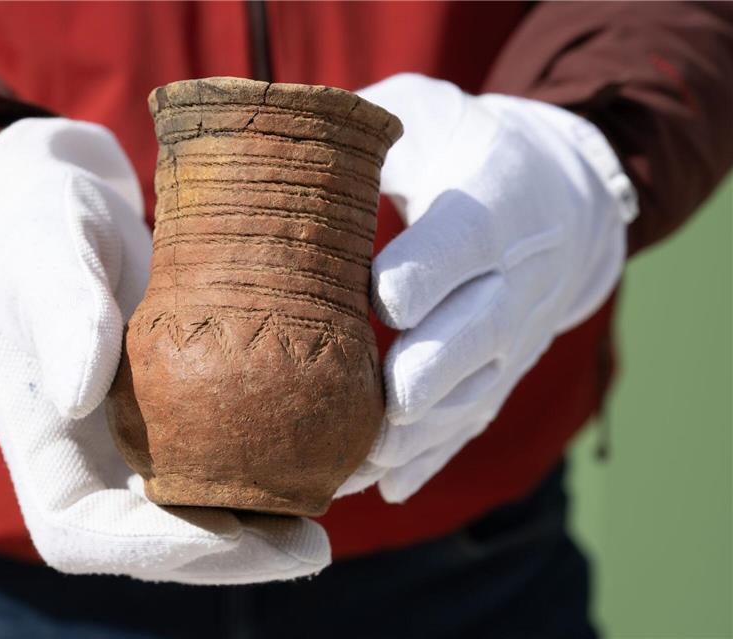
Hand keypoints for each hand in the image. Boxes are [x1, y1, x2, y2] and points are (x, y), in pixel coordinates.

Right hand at [0, 118, 328, 582]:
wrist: (52, 214)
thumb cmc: (35, 234)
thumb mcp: (41, 260)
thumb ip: (59, 318)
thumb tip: (78, 398)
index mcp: (42, 447)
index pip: (85, 532)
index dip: (156, 548)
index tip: (230, 535)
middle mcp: (89, 462)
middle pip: (156, 541)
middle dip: (232, 553)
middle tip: (312, 547)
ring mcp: (133, 444)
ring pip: (197, 511)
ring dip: (262, 527)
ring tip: (330, 514)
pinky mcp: (172, 417)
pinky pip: (219, 464)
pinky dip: (269, 474)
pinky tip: (329, 461)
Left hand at [337, 75, 636, 501]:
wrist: (561, 193)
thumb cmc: (467, 147)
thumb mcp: (428, 114)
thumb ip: (367, 132)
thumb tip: (279, 158)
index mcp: (494, 202)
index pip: (468, 241)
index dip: (429, 272)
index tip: (381, 298)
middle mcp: (516, 276)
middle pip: (482, 332)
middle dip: (431, 372)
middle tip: (380, 404)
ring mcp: (516, 333)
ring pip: (475, 394)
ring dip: (418, 438)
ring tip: (351, 469)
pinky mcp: (504, 371)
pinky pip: (473, 420)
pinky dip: (432, 459)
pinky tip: (386, 487)